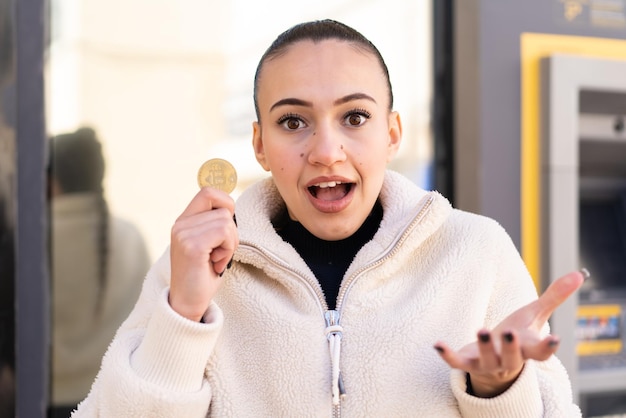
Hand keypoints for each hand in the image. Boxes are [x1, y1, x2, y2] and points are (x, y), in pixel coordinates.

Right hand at [169, 187, 237, 321]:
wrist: (188, 304)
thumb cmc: (203, 275)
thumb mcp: (209, 244)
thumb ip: (214, 225)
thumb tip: (231, 207)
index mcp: (184, 221)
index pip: (208, 192)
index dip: (226, 203)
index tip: (227, 227)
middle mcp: (180, 224)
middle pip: (224, 208)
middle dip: (232, 231)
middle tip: (222, 251)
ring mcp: (184, 234)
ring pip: (226, 222)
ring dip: (230, 244)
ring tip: (217, 260)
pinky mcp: (192, 246)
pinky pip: (224, 233)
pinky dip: (228, 250)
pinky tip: (216, 264)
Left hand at [434, 270, 585, 397]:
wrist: (496, 364)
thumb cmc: (517, 336)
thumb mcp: (534, 315)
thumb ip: (554, 296)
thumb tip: (579, 273)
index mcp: (527, 349)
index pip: (541, 352)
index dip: (547, 347)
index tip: (554, 340)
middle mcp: (509, 360)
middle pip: (513, 358)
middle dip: (511, 347)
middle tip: (509, 332)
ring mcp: (488, 365)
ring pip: (487, 360)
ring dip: (485, 346)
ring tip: (482, 329)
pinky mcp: (468, 364)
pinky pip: (457, 363)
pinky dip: (448, 355)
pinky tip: (437, 344)